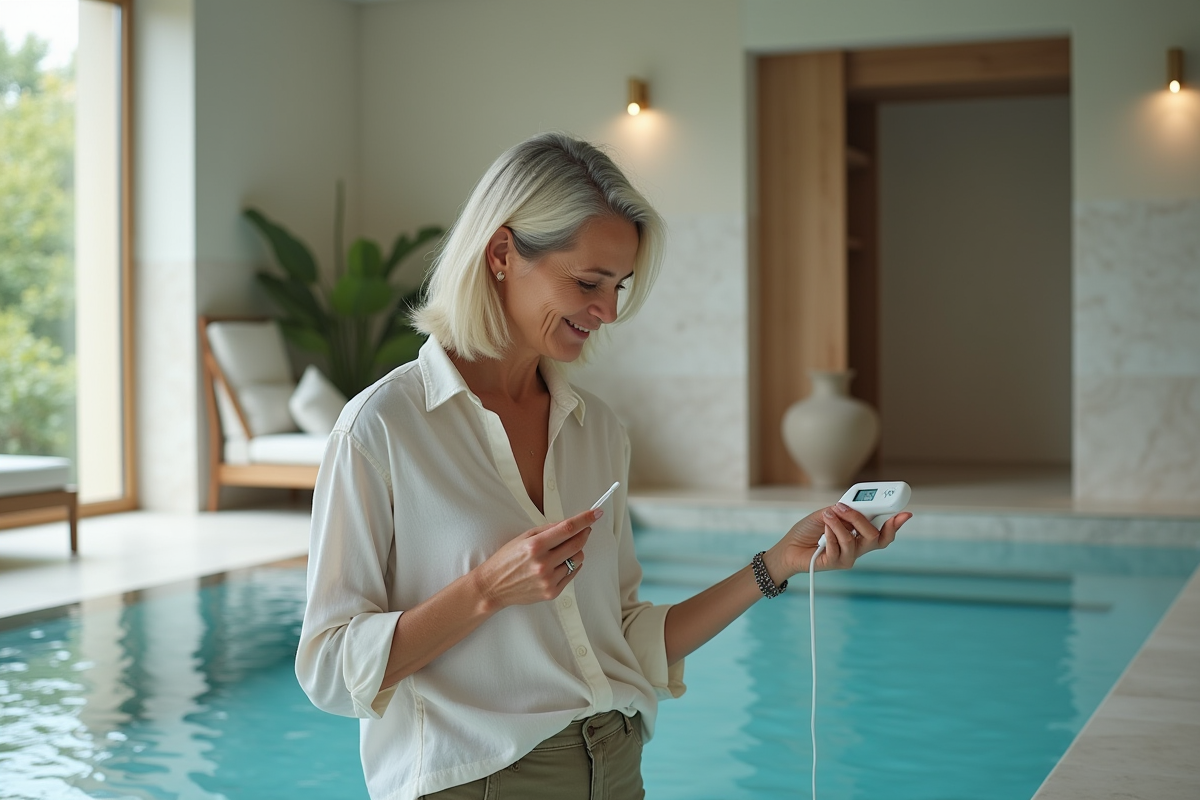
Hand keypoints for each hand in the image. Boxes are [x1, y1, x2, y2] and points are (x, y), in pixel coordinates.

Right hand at [471, 508, 598, 610]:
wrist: (493, 586)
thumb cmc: (507, 559)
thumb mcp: (523, 538)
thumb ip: (548, 530)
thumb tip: (570, 524)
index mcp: (535, 546)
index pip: (567, 529)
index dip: (585, 519)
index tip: (596, 513)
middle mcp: (543, 563)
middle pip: (577, 544)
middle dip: (585, 533)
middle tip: (585, 529)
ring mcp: (548, 580)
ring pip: (577, 560)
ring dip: (577, 551)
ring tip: (564, 550)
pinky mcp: (552, 592)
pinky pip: (572, 574)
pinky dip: (571, 565)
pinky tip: (560, 563)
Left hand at [763, 503, 911, 581]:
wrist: (788, 548)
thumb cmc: (807, 531)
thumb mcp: (826, 515)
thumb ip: (842, 511)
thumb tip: (852, 506)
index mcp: (859, 535)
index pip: (883, 532)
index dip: (895, 524)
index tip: (905, 513)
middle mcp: (857, 548)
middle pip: (875, 538)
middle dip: (862, 520)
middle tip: (845, 509)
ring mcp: (847, 558)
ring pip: (855, 541)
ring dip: (840, 525)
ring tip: (827, 516)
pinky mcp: (835, 564)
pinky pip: (838, 547)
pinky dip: (830, 534)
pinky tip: (822, 530)